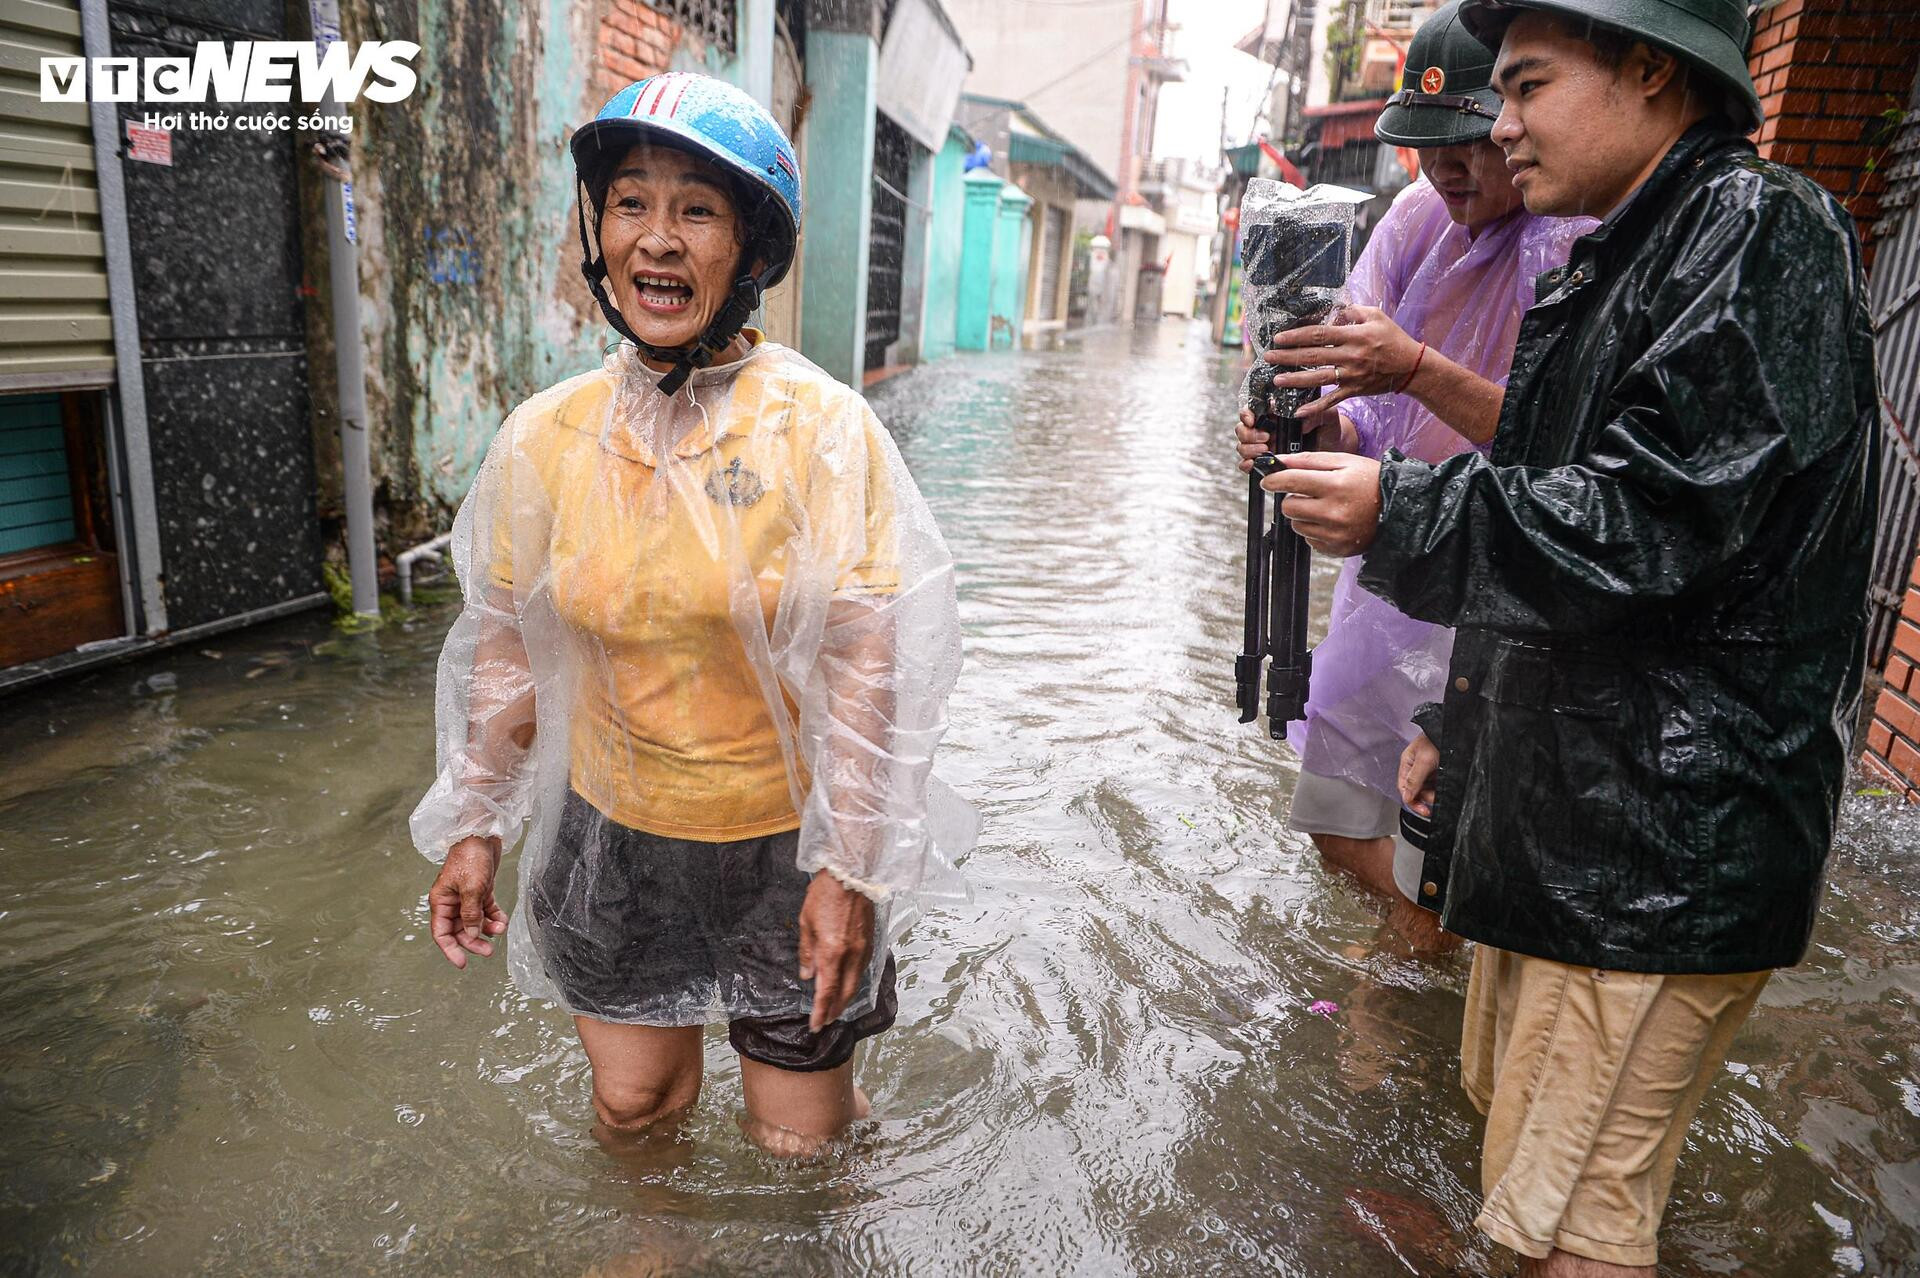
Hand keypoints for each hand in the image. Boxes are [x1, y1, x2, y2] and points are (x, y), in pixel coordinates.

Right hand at [428, 836, 508, 968]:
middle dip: (473, 941)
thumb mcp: (471, 888)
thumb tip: (471, 934)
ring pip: (475, 922)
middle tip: (488, 951)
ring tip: (500, 929)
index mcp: (441, 901)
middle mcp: (452, 901)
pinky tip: (502, 920)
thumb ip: (470, 913)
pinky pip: (486, 910)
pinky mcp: (481, 890)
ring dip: (487, 928)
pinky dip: (495, 917)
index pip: (441, 933)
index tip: (462, 963)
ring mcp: (467, 896)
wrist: (482, 833)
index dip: (450, 950)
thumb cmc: (470, 856)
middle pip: (460, 930)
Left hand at [797, 873, 875, 1032]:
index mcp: (832, 952)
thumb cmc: (825, 894)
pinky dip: (853, 981)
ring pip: (856, 982)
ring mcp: (864, 949)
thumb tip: (807, 975)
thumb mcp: (806, 923)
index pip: (826, 991)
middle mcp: (851, 955)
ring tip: (835, 1007)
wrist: (851, 874)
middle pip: (845, 993)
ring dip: (845, 998)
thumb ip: (807, 952)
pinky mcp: (871, 941)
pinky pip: (862, 969)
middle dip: (835, 1010)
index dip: (821, 1011)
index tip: (815, 1025)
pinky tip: (847, 983)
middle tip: (825, 1021)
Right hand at [1235, 408, 1348, 471]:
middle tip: (1265, 438)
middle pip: (1243, 429)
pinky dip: (1246, 465)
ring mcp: (1264, 446)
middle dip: (1249, 434)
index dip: (1246, 414)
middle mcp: (1266, 429)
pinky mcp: (1266, 463)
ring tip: (1264, 451)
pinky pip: (1247, 464)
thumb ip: (1314, 412)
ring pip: (1242, 446)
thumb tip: (1298, 416)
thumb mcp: (1326, 415)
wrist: (1335, 448)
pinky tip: (1254, 464)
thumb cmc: (1329, 428)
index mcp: (1276, 414)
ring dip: (1248, 449)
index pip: (1251, 410)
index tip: (1252, 420)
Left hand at [1259, 452, 1382, 555]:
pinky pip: (1309, 540)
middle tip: (1307, 494)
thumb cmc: (1372, 482)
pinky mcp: (1336, 549)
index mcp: (1335, 485)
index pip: (1290, 481)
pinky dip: (1315, 530)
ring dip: (1304, 515)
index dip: (1274, 479)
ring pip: (1296, 525)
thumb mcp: (1345, 462)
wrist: (1399, 510)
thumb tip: (1279, 461)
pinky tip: (1332, 522)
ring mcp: (1335, 534)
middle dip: (1292, 498)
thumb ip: (1309, 460)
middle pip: (1288, 507)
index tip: (1267, 480)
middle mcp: (1334, 512)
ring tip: (1325, 507)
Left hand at [1263, 305, 1422, 416]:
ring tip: (1276, 380)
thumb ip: (1353, 311)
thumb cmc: (1393, 338)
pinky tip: (1298, 412)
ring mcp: (1352, 376)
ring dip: (1295, 380)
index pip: (1319, 334)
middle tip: (1268, 357)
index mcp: (1354, 336)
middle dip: (1288, 357)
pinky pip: (1332, 400)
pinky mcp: (1354, 391)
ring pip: (1318, 378)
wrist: (1412, 367)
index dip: (1296, 336)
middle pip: (1313, 356)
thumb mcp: (1376, 316)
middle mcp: (1350, 356)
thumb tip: (1333, 310)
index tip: (1278, 338)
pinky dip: (1315, 407)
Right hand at [1399, 732, 1439, 815]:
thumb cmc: (1437, 738)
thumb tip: (1406, 796)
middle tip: (1436, 799)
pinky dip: (1440, 789)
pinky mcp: (1439, 771)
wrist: (1455, 731)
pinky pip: (1437, 785)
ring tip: (1441, 791)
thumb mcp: (1424, 760)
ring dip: (1434, 794)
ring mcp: (1428, 769)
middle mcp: (1416, 768)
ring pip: (1427, 790)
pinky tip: (1445, 787)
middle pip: (1417, 791)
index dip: (1412, 801)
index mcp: (1407, 763)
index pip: (1404, 788)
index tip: (1424, 810)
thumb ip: (1414, 779)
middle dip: (1426, 797)